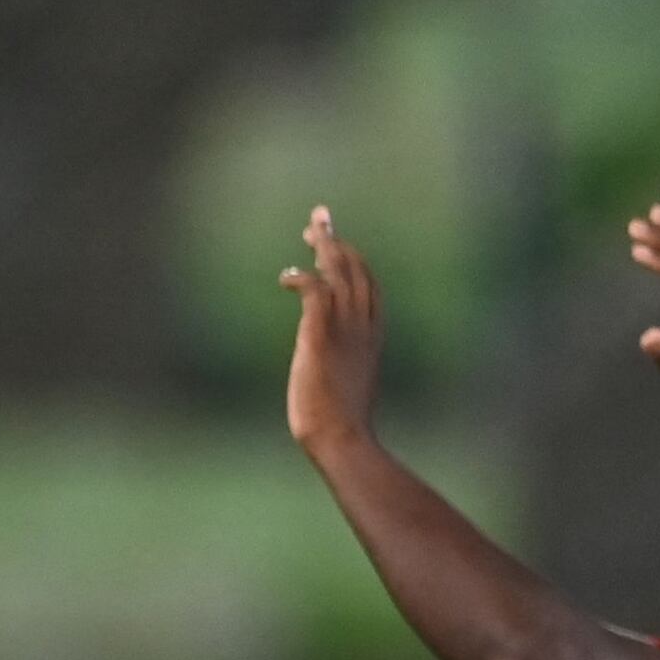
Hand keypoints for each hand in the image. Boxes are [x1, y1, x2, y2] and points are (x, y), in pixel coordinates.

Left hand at [281, 206, 384, 455]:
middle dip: (338, 241)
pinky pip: (316, 293)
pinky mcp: (319, 338)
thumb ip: (343, 367)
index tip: (339, 245)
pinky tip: (288, 276)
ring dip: (324, 248)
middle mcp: (362, 327)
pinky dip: (303, 278)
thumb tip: (333, 369)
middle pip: (356, 270)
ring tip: (308, 232)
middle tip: (319, 220)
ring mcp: (343, 331)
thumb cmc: (342, 425)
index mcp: (371, 337)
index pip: (369, 286)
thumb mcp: (347, 386)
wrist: (342, 439)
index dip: (355, 261)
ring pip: (340, 273)